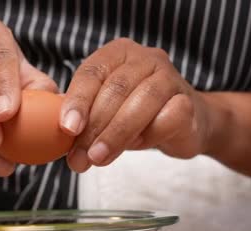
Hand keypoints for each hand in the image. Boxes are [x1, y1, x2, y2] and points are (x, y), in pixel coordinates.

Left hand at [60, 38, 211, 171]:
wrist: (183, 125)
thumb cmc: (135, 116)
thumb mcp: (104, 112)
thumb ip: (84, 120)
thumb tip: (62, 144)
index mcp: (118, 53)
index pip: (92, 73)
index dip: (77, 101)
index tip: (67, 129)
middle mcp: (145, 58)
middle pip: (115, 89)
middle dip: (94, 126)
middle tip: (79, 157)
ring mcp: (170, 77)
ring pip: (141, 102)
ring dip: (116, 134)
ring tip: (98, 158)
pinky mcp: (188, 102)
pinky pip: (166, 118)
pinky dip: (148, 136)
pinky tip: (138, 146)